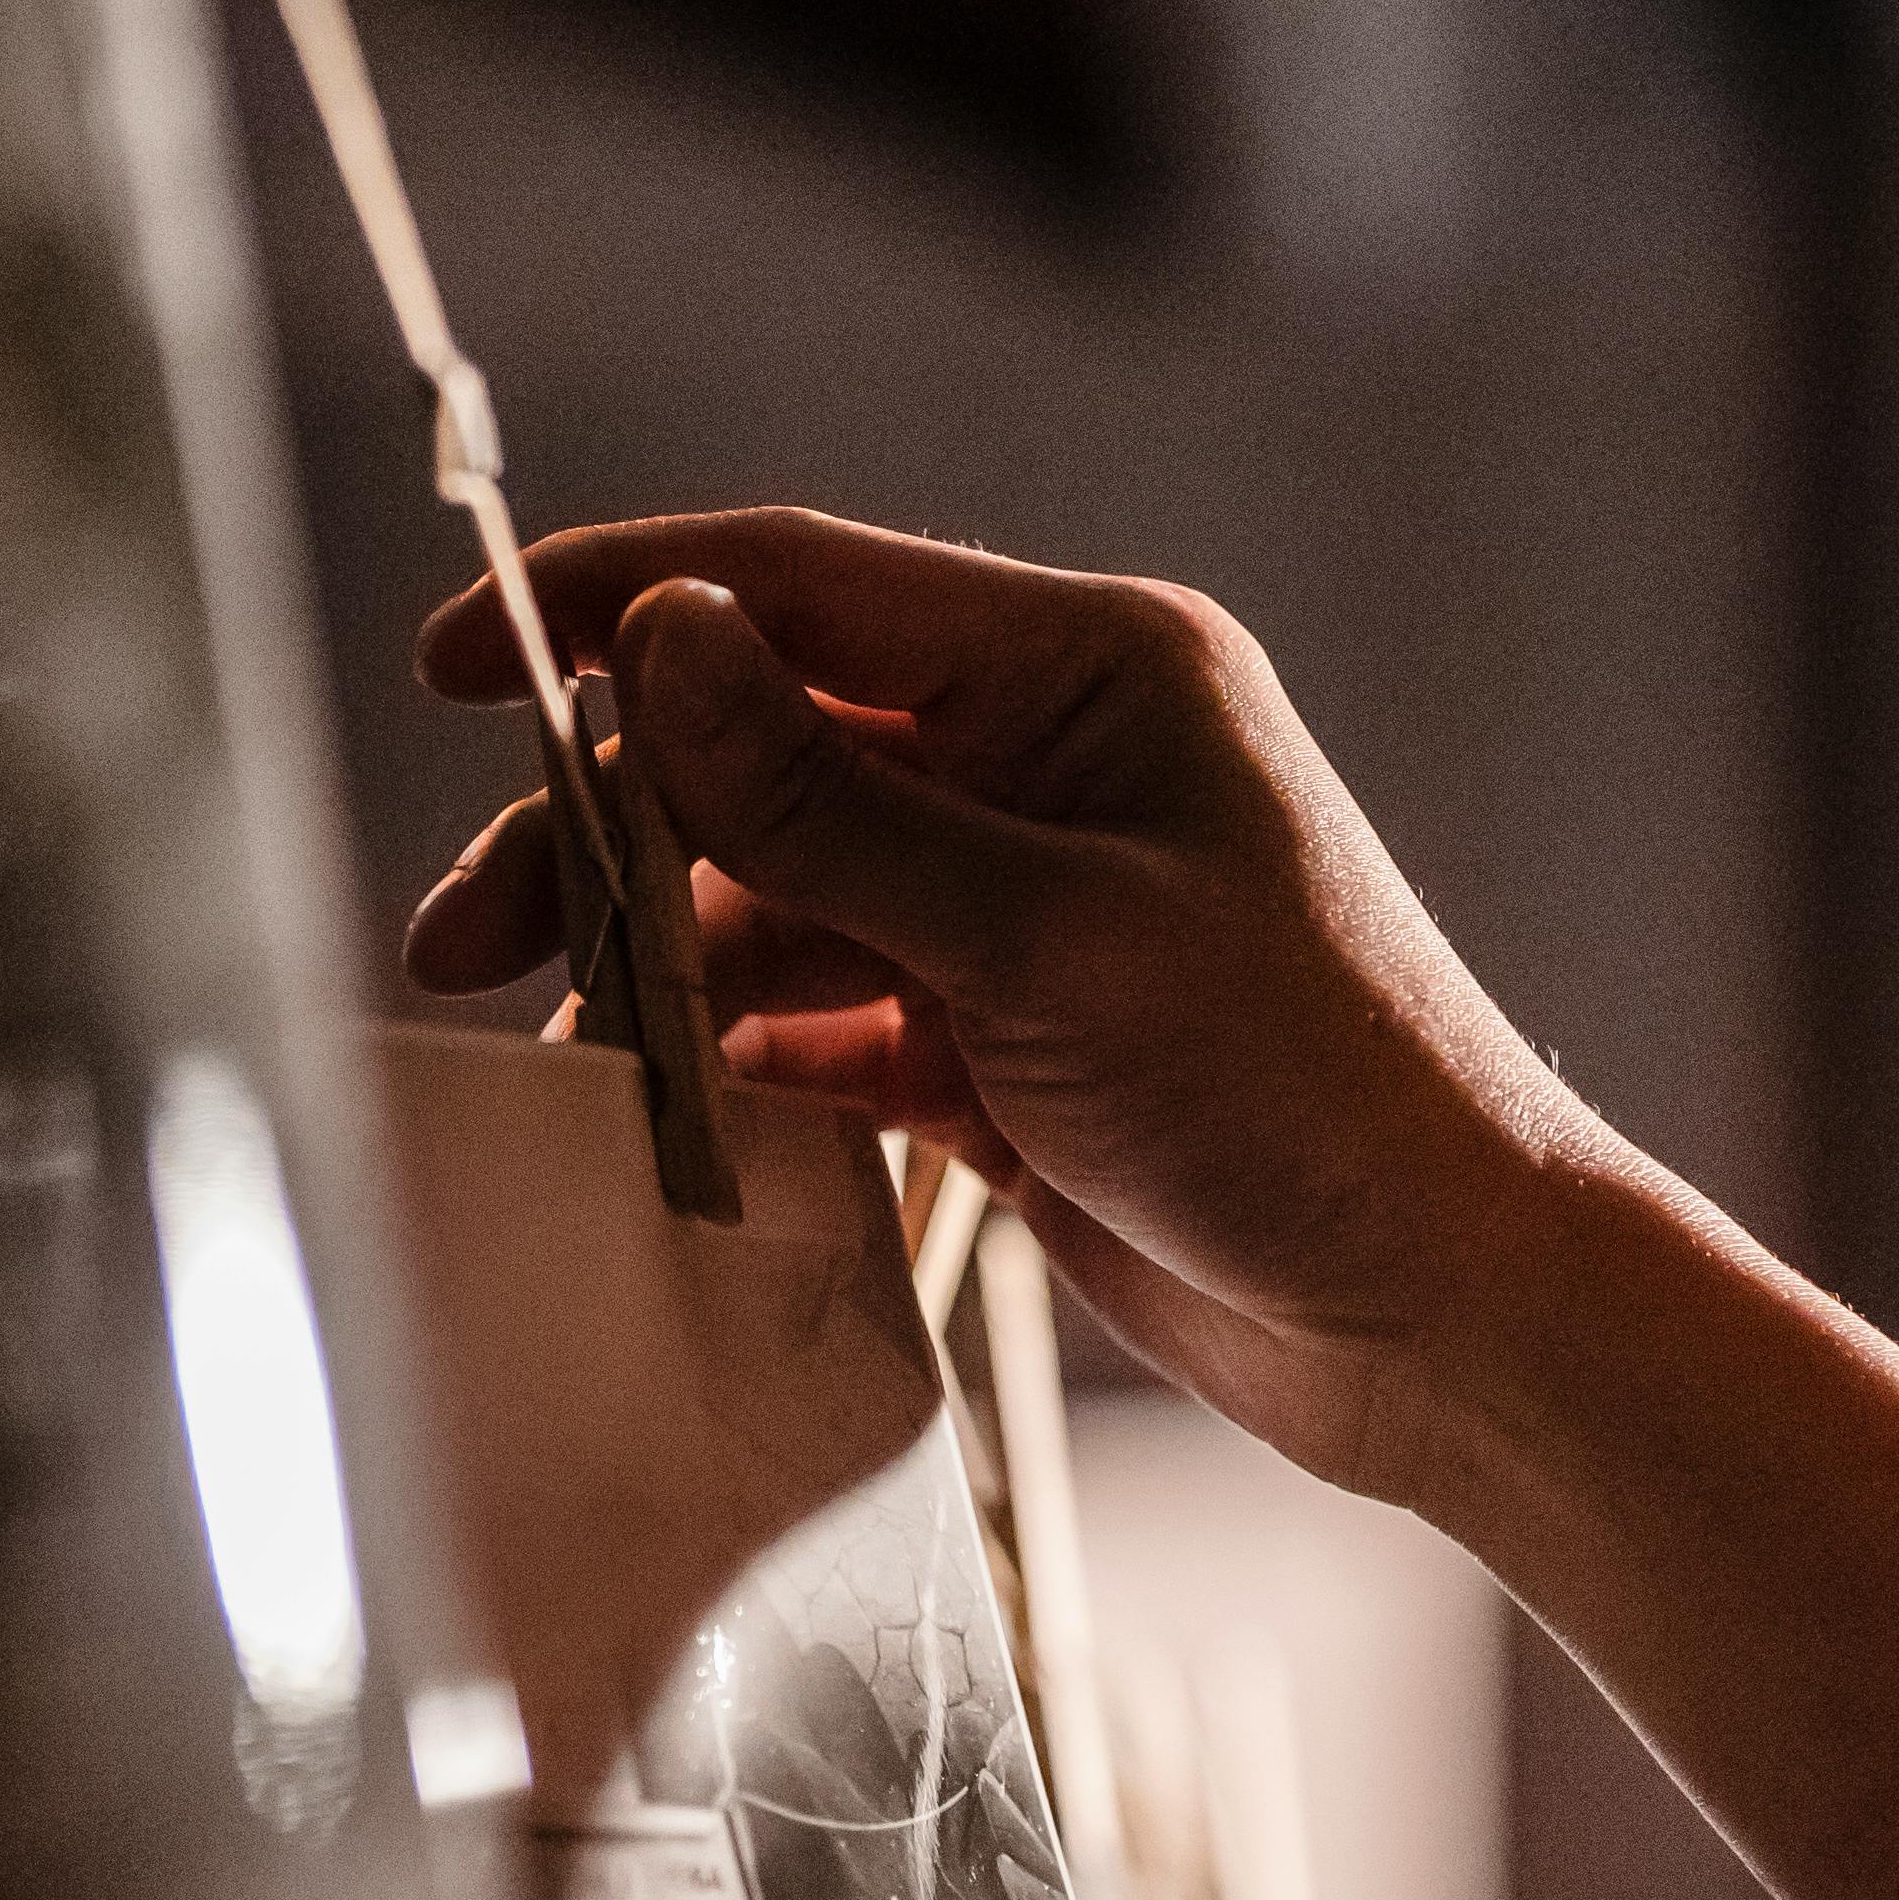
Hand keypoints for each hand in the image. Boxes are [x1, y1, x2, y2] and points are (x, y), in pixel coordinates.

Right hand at [407, 510, 1605, 1504]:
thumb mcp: (1045, 938)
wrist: (1444, 1315)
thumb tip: (658, 636)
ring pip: (770, 894)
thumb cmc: (1306, 1095)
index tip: (455, 660)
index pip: (796, 584)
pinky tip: (663, 1109)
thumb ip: (829, 800)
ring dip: (657, 962)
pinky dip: (734, 1056)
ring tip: (559, 1057)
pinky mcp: (1001, 1043)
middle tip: (464, 940)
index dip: (613, 605)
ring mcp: (1017, 907)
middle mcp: (1042, 765)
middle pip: (754, 748)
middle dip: (604, 833)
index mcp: (1083, 674)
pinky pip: (818, 1017)